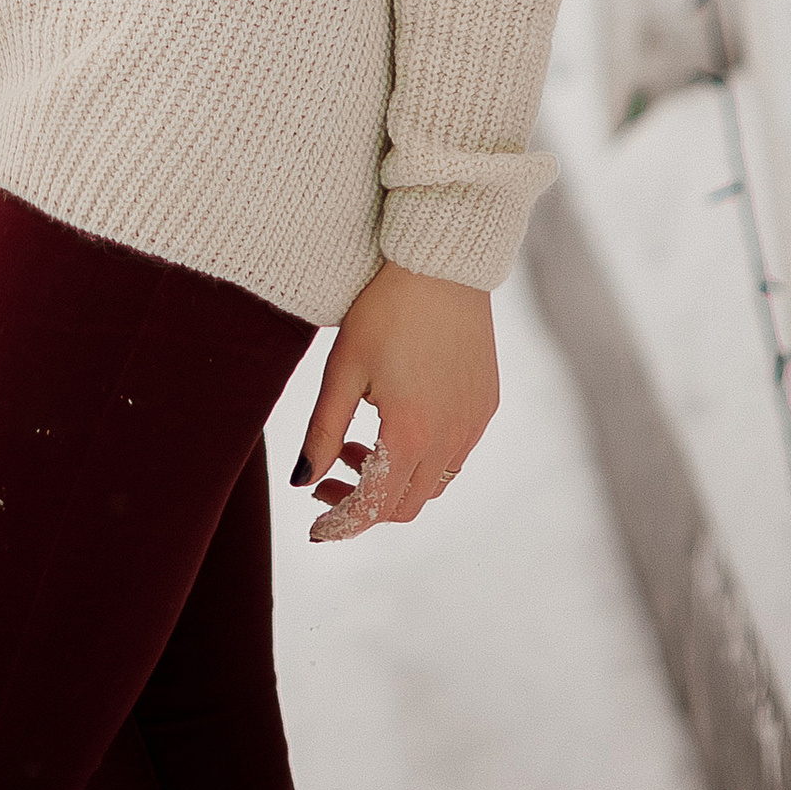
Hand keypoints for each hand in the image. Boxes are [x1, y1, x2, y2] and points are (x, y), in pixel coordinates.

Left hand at [291, 260, 498, 539]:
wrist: (443, 260)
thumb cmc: (386, 309)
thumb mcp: (343, 369)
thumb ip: (322, 432)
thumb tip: (303, 481)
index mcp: (410, 434)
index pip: (373, 508)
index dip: (341, 524)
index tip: (315, 528)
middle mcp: (450, 439)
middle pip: (404, 505)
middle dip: (362, 503)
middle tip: (329, 476)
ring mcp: (474, 423)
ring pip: (432, 484)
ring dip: (392, 481)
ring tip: (359, 446)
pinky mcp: (487, 404)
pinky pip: (454, 454)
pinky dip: (422, 458)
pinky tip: (398, 423)